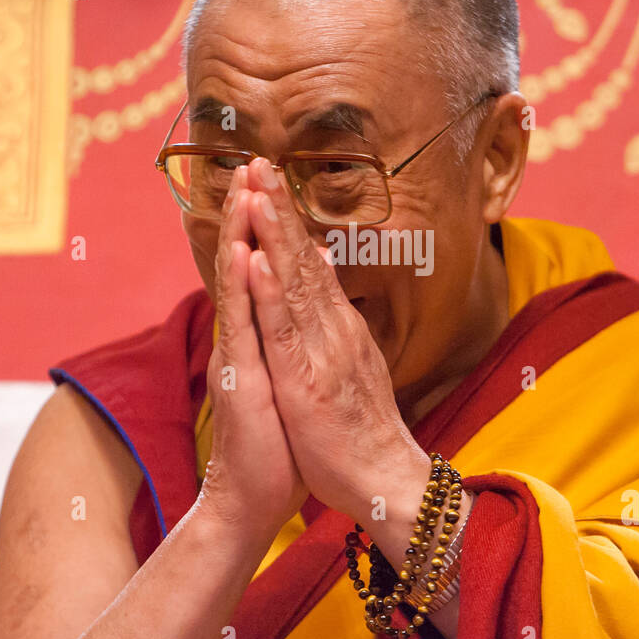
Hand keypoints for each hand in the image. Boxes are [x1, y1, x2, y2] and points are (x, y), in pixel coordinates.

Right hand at [196, 165, 308, 538]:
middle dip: (250, 212)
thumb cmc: (277, 440)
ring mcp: (239, 355)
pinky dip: (246, 289)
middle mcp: (244, 337)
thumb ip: (285, 336)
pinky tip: (246, 256)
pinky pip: (245, 327)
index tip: (270, 181)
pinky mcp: (242, 379)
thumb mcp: (286, 379)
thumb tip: (299, 296)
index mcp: (259, 335)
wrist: (252, 495)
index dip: (264, 224)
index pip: (260, 268)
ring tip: (244, 189)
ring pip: (239, 284)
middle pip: (245, 262)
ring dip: (242, 234)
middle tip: (252, 163)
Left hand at [242, 157, 430, 524]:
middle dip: (277, 206)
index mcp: (337, 326)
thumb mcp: (349, 364)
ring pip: (293, 281)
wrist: (384, 479)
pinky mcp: (306, 378)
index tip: (267, 178)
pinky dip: (271, 290)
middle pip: (301, 257)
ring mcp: (320, 349)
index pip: (309, 262)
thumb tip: (327, 267)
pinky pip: (284, 328)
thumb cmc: (360, 431)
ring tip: (255, 189)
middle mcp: (332, 327)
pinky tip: (258, 257)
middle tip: (256, 158)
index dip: (287, 218)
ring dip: (273, 232)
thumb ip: (336, 315)